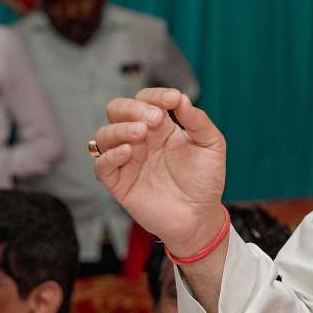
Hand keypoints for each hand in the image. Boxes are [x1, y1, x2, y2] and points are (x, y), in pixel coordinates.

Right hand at [93, 88, 226, 254]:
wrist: (200, 216)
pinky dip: (110, 155)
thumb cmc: (205, 180)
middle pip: (117, 110)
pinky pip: (101, 164)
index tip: (173, 100)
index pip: (146, 100)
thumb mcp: (211, 145)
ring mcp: (128, 160)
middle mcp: (140, 140)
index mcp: (161, 127)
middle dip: (132, 108)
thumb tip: (182, 98)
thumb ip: (198, 120)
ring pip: (104, 135)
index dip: (156, 95)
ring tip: (141, 133)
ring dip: (120, 128)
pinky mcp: (119, 183)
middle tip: (154, 119)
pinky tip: (128, 152)